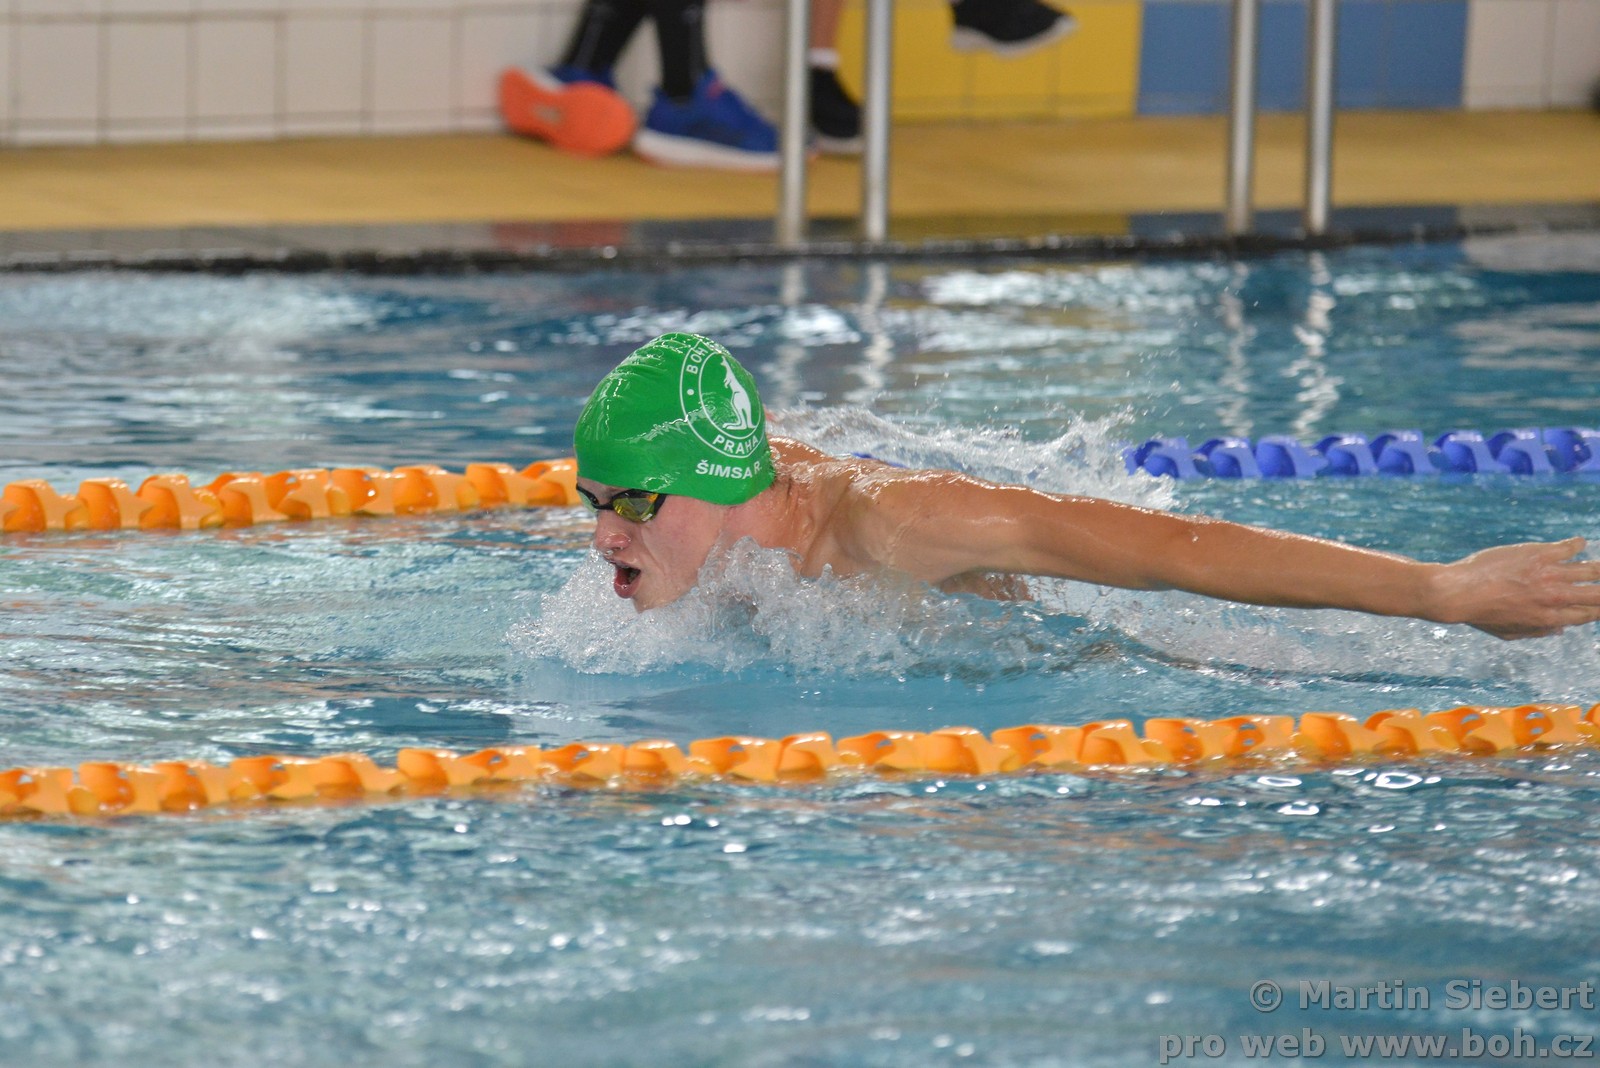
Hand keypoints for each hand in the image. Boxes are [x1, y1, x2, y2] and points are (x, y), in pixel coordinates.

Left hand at [1431, 537, 1599, 639]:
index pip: (1587, 614)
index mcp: (1549, 619)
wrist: (1458, 592)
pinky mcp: (1539, 554)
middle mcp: (1555, 598)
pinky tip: (1579, 543)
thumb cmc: (1479, 614)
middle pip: (1597, 595)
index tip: (1598, 604)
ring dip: (1599, 568)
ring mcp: (1549, 575)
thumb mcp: (1508, 633)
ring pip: (1590, 570)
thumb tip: (1560, 630)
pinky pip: (1568, 547)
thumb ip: (1536, 632)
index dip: (1597, 609)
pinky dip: (1577, 544)